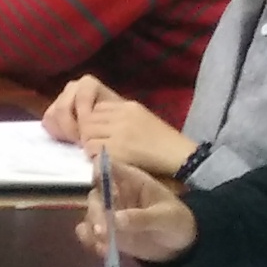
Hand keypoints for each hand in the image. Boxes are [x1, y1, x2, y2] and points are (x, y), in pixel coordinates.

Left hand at [43, 75, 191, 178]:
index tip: (98, 133)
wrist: (179, 155)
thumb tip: (96, 123)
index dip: (93, 121)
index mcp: (128, 106)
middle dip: (87, 133)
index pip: (97, 108)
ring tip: (99, 153)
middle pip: (88, 120)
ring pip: (87, 134)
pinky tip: (103, 160)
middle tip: (94, 145)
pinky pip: (92, 149)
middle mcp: (122, 116)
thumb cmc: (163, 142)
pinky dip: (93, 156)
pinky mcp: (118, 149)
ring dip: (88, 145)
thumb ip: (121, 118)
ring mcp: (120, 132)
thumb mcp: (142, 119)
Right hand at [75, 156, 199, 266]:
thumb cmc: (177, 221)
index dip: (98, 170)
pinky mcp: (109, 232)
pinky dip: (92, 241)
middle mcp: (117, 194)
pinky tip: (104, 250)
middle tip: (102, 229)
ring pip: (91, 215)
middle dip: (96, 211)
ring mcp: (111, 214)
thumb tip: (116, 219)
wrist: (182, 246)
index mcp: (132, 181)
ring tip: (103, 242)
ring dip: (92, 227)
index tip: (97, 183)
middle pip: (96, 195)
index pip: (109, 167)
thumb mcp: (165, 218)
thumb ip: (141, 218)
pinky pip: (92, 234)